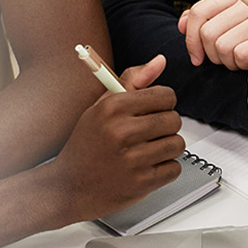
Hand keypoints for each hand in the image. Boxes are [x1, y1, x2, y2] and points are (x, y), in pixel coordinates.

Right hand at [44, 55, 185, 219]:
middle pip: (174, 120)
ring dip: (167, 148)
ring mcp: (133, 159)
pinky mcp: (141, 183)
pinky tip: (147, 167)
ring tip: (148, 150)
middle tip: (149, 134)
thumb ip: (133, 81)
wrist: (70, 186)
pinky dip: (164, 169)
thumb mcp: (102, 107)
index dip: (163, 104)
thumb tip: (159, 61)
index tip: (155, 110)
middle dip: (166, 126)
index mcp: (113, 108)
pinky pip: (174, 169)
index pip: (165, 96)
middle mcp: (122, 131)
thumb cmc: (87, 145)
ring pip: (177, 144)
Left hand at [179, 0, 247, 68]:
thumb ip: (204, 22)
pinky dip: (243, 65)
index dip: (190, 38)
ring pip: (223, 46)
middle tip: (224, 59)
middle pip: (208, 32)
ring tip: (240, 60)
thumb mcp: (228, 27)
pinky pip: (241, 55)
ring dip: (228, 62)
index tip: (195, 57)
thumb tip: (181, 24)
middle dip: (212, 54)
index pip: (199, 12)